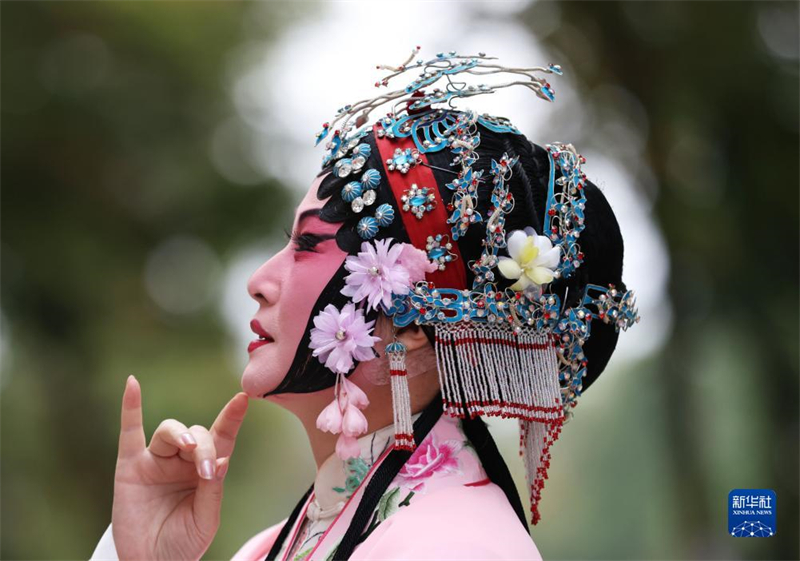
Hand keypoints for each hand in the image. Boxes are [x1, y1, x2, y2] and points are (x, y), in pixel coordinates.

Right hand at [111, 375, 248, 560]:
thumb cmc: (183, 542)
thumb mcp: (206, 519)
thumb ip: (212, 490)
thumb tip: (222, 458)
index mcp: (207, 470)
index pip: (222, 436)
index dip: (232, 417)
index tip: (244, 398)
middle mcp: (182, 461)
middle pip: (197, 433)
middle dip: (205, 446)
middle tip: (206, 469)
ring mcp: (156, 461)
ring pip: (170, 430)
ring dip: (181, 434)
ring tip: (189, 450)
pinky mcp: (130, 467)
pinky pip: (129, 432)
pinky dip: (130, 407)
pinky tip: (132, 384)